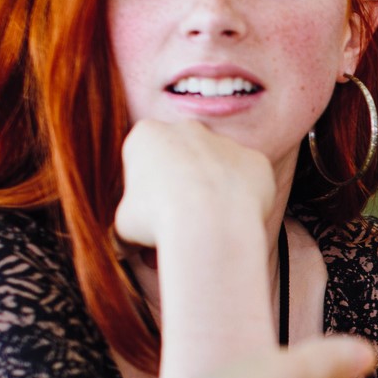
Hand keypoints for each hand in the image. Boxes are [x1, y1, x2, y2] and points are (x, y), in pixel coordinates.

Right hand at [113, 118, 276, 249]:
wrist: (209, 223)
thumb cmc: (158, 220)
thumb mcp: (124, 227)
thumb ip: (122, 231)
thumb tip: (121, 249)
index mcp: (147, 134)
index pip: (143, 161)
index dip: (144, 193)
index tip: (149, 216)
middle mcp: (188, 129)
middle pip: (182, 159)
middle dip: (179, 189)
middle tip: (178, 225)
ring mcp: (225, 142)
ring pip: (216, 170)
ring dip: (212, 195)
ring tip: (207, 230)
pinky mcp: (256, 160)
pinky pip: (248, 182)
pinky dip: (242, 201)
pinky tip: (233, 223)